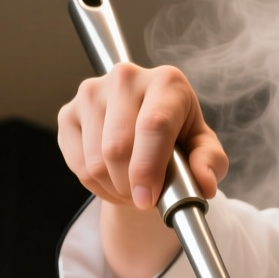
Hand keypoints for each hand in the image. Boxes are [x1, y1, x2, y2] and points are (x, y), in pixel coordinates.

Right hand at [57, 63, 227, 210]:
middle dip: (131, 186)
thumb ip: (210, 164)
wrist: (144, 133)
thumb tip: (204, 183)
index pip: (153, 125)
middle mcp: (125, 78)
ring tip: (132, 187)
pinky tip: (112, 179)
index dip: (148, 168)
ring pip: (96, 161)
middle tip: (146, 198)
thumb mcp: (204, 149)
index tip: (148, 199)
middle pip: (118, 148)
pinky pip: (77, 164)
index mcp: (166, 82)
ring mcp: (92, 93)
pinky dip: (96, 185)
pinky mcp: (68, 112)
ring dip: (114, 188)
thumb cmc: (179, 138)